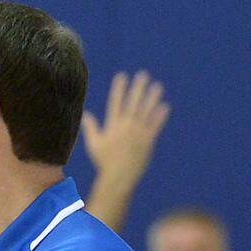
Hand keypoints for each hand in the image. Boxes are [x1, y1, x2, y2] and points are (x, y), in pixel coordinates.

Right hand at [81, 70, 170, 185]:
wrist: (119, 176)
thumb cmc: (105, 161)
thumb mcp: (94, 144)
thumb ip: (90, 128)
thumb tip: (85, 115)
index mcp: (113, 126)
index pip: (115, 102)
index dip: (119, 89)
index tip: (122, 76)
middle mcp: (126, 126)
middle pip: (132, 103)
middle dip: (137, 88)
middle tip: (143, 75)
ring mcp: (138, 133)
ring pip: (146, 111)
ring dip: (152, 98)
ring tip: (157, 86)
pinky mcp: (148, 141)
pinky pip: (155, 125)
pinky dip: (160, 116)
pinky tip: (165, 106)